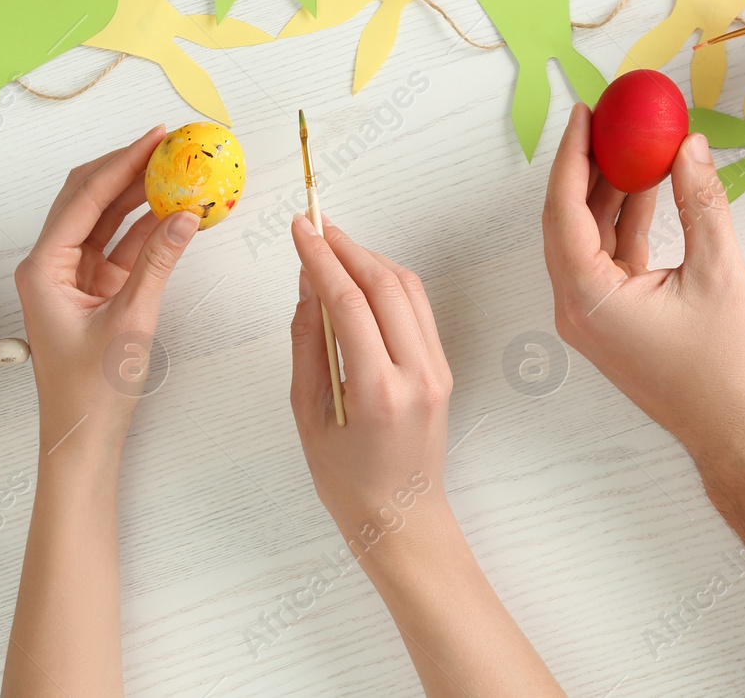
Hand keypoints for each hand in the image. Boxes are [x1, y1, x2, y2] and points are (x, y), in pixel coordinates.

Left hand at [14, 127, 198, 456]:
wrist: (83, 438)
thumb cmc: (92, 390)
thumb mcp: (131, 321)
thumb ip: (160, 263)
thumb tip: (187, 216)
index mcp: (43, 266)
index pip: (84, 197)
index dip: (122, 162)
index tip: (157, 137)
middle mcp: (52, 263)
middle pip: (90, 197)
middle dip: (130, 168)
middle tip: (171, 145)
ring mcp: (74, 274)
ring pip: (108, 218)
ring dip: (142, 194)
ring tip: (179, 170)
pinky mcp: (96, 288)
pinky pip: (122, 244)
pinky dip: (149, 228)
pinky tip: (178, 212)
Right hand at [288, 215, 451, 549]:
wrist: (401, 516)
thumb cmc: (347, 479)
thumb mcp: (308, 413)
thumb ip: (307, 344)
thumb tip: (307, 285)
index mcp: (379, 392)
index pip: (349, 303)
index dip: (322, 258)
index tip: (300, 230)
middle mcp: (417, 376)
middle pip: (385, 285)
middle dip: (347, 247)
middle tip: (315, 227)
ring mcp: (438, 370)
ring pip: (408, 290)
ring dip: (371, 259)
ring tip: (334, 245)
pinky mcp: (444, 369)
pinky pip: (419, 309)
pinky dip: (390, 282)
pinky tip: (362, 275)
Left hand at [541, 105, 744, 461]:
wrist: (731, 430)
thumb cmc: (724, 367)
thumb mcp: (719, 274)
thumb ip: (702, 204)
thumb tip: (689, 146)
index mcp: (587, 297)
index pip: (564, 212)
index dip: (572, 156)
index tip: (585, 113)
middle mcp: (575, 305)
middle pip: (567, 219)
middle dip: (586, 165)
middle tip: (605, 117)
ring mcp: (590, 312)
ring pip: (588, 235)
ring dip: (609, 190)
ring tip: (631, 139)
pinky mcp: (610, 315)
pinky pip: (608, 254)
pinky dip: (625, 219)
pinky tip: (649, 182)